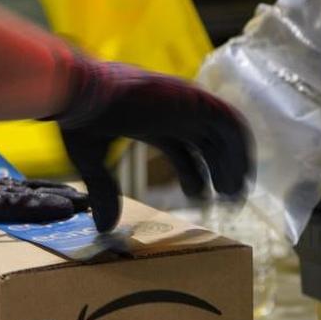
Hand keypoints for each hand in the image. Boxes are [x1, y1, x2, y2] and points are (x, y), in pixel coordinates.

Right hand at [48, 57, 252, 231]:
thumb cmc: (80, 119)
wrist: (80, 91)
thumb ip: (103, 192)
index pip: (183, 147)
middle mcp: (171, 111)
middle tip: (225, 200)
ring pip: (223, 133)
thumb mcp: (91, 161)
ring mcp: (184, 103)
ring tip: (234, 193)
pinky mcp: (194, 99)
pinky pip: (230, 122)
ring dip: (234, 161)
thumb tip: (104, 228)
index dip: (195, 172)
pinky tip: (240, 173)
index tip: (202, 197)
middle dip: (219, 170)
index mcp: (149, 120)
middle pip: (207, 142)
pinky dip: (240, 146)